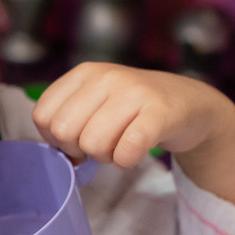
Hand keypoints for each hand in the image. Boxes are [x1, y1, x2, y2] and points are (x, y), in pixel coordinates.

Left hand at [32, 63, 234, 206]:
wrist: (191, 104)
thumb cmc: (134, 109)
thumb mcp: (97, 104)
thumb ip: (70, 123)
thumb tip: (63, 158)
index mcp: (85, 73)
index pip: (43, 116)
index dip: (55, 139)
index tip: (77, 139)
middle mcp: (107, 77)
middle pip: (64, 132)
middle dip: (79, 149)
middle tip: (102, 143)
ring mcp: (135, 92)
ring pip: (93, 145)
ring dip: (106, 157)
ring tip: (121, 144)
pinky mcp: (160, 113)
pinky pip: (126, 152)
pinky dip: (127, 161)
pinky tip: (135, 152)